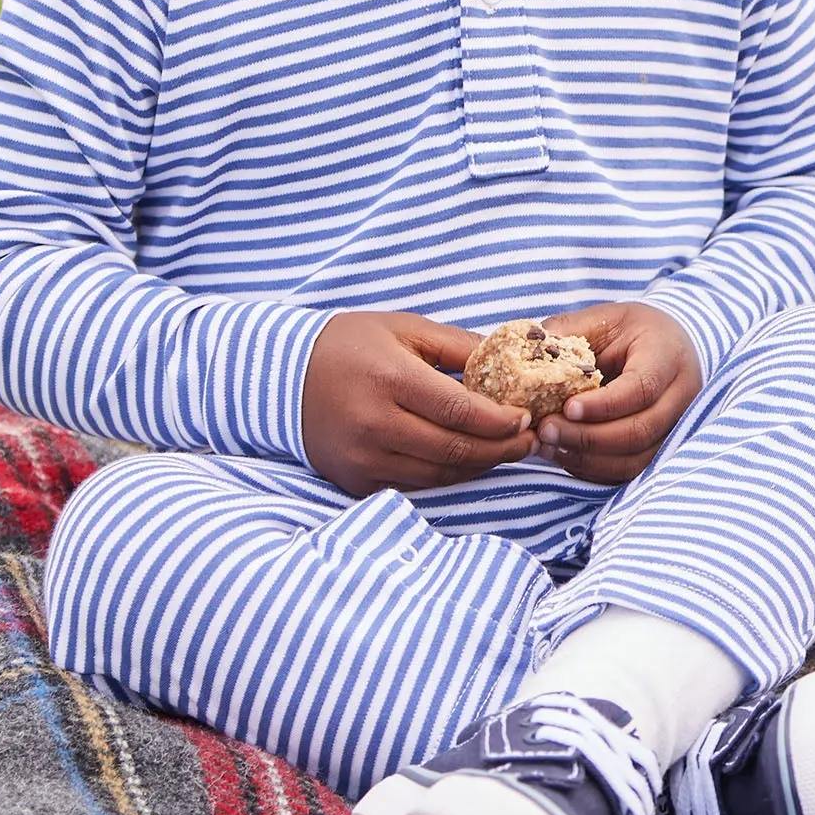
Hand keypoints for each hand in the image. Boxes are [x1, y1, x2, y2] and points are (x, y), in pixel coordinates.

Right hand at [301, 311, 534, 495]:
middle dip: (501, 449)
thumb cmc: (351, 345)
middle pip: (454, 449)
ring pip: (438, 474)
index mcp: (390, 381)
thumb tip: (512, 358)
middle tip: (531, 442)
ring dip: (479, 467)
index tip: (527, 418)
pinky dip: (446, 476)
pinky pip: (414, 485)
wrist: (284, 377)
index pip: (459, 411)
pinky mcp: (355, 480)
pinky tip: (468, 462)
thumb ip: (459, 346)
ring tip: (507, 452)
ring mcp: (363, 458)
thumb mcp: (406, 329)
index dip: (500, 421)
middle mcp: (375, 425)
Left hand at [535, 301, 703, 482]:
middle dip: (587, 437)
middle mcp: (680, 396)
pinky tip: (562, 455)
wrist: (669, 346)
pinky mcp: (660, 449)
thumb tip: (527, 344)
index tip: (567, 407)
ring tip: (547, 446)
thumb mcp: (605, 319)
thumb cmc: (632, 332)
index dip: (604, 404)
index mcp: (667, 356)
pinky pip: (627, 471)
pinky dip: (592, 469)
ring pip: (634, 459)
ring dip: (586, 458)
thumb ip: (569, 331)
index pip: (642, 388)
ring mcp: (674, 427)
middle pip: (639, 430)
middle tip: (546, 430)